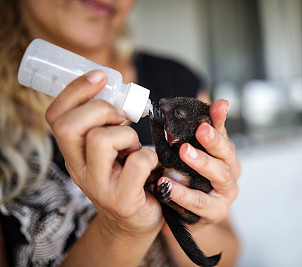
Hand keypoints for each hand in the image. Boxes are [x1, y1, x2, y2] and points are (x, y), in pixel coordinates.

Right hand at [46, 70, 162, 236]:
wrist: (135, 221)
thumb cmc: (128, 177)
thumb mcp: (112, 150)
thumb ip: (109, 126)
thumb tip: (124, 93)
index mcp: (74, 153)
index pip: (57, 117)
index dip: (75, 91)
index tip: (100, 76)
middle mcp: (79, 169)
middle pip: (71, 125)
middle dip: (101, 109)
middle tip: (121, 117)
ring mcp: (98, 186)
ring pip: (102, 140)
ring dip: (127, 134)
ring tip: (135, 146)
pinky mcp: (122, 199)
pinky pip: (138, 161)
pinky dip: (150, 155)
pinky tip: (150, 164)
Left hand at [161, 99, 240, 226]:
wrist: (183, 215)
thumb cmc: (187, 181)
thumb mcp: (185, 155)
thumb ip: (184, 137)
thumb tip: (174, 114)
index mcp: (225, 155)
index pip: (224, 133)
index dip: (221, 119)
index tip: (219, 105)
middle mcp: (230, 172)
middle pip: (226, 154)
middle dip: (213, 141)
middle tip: (200, 130)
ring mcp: (225, 194)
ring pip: (219, 176)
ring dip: (201, 163)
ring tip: (182, 153)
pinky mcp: (214, 213)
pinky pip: (200, 203)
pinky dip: (184, 194)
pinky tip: (168, 186)